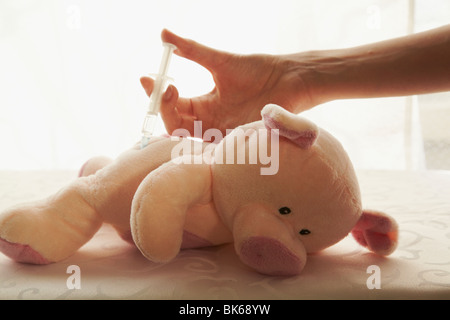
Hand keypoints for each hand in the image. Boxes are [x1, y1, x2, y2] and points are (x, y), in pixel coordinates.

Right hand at [140, 29, 314, 136]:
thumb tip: (164, 34)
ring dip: (176, 121)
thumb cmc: (256, 70)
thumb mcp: (219, 61)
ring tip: (174, 98)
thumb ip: (192, 51)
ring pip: (189, 137)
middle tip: (165, 89)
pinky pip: (212, 148)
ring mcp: (222, 133)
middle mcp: (209, 121)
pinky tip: (192, 126)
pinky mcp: (235, 142)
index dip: (158, 94)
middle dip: (164, 108)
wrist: (288, 80)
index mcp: (203, 105)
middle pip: (175, 124)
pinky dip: (198, 141)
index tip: (148, 78)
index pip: (173, 105)